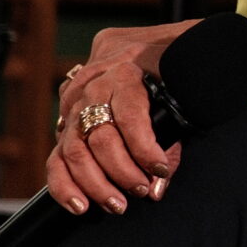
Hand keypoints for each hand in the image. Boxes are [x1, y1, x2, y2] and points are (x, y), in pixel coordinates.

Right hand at [47, 20, 197, 215]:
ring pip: (73, 148)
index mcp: (127, 64)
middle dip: (121, 171)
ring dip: (95, 183)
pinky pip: (56, 156)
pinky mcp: (66, 119)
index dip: (144, 147)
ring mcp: (74, 99)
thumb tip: (159, 181)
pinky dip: (64, 184)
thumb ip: (178, 125)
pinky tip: (79, 205)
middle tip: (141, 190)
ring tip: (118, 204)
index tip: (161, 168)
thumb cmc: (183, 60)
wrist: (162, 41)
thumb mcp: (189, 78)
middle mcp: (94, 80)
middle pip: (99, 135)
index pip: (129, 113)